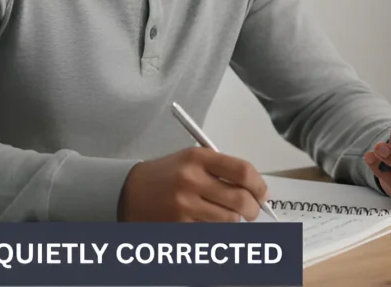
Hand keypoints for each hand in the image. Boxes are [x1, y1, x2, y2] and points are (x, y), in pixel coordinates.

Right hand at [118, 147, 268, 221]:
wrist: (128, 192)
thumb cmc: (166, 175)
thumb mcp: (191, 159)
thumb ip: (222, 169)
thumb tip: (256, 188)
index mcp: (197, 158)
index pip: (242, 171)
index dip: (259, 185)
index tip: (262, 193)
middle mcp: (191, 180)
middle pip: (241, 200)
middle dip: (253, 209)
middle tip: (253, 210)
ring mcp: (184, 205)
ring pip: (229, 220)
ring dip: (234, 220)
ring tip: (227, 215)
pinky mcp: (179, 226)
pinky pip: (212, 232)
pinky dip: (217, 230)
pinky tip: (210, 222)